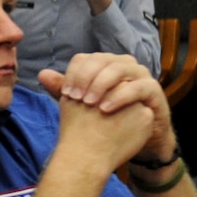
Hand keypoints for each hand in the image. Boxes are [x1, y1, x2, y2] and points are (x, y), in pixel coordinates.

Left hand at [39, 53, 170, 171]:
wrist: (136, 138)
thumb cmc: (110, 119)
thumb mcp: (85, 105)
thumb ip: (66, 90)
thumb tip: (42, 74)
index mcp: (106, 65)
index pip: (86, 58)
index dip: (74, 73)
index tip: (65, 93)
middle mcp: (124, 65)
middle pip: (102, 60)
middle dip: (86, 78)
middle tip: (75, 97)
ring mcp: (141, 76)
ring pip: (120, 68)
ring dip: (102, 84)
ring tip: (89, 103)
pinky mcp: (154, 90)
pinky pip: (138, 87)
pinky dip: (121, 95)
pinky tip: (106, 108)